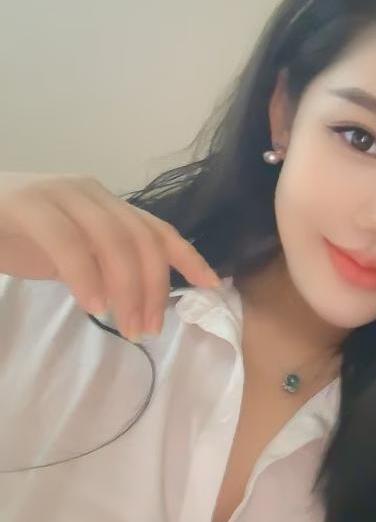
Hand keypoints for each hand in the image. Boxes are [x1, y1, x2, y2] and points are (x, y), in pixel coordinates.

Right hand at [0, 172, 219, 339]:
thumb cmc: (16, 234)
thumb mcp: (72, 252)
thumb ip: (104, 263)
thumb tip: (138, 297)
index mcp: (106, 204)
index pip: (157, 229)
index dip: (188, 257)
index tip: (211, 285)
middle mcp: (92, 193)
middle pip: (143, 240)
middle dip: (154, 288)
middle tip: (149, 328)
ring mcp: (61, 195)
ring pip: (114, 241)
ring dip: (128, 289)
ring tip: (127, 325)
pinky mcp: (29, 205)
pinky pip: (68, 243)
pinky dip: (86, 276)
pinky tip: (93, 305)